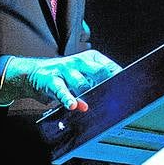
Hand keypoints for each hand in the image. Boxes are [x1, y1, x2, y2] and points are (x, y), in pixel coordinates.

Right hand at [0, 50, 122, 111]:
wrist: (33, 74)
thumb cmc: (64, 76)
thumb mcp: (83, 76)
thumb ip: (99, 84)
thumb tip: (118, 97)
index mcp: (92, 59)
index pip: (111, 67)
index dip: (121, 79)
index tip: (129, 89)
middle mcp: (80, 62)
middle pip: (100, 72)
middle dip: (109, 85)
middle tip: (116, 97)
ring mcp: (66, 69)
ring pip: (82, 83)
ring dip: (88, 95)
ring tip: (92, 105)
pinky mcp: (52, 80)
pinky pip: (62, 90)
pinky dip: (68, 98)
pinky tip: (73, 105)